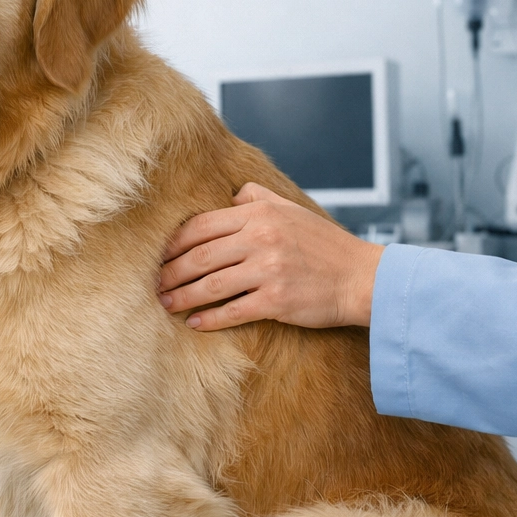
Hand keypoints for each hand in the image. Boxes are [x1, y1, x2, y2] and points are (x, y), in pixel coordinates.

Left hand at [157, 183, 383, 331]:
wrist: (363, 278)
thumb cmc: (325, 246)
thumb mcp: (293, 209)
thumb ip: (259, 196)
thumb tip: (230, 193)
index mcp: (260, 213)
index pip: (201, 226)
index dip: (174, 243)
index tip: (158, 256)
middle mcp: (261, 238)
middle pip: (199, 256)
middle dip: (170, 272)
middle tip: (153, 284)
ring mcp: (268, 270)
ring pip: (209, 285)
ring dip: (182, 297)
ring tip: (165, 304)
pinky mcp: (277, 300)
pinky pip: (232, 311)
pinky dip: (209, 319)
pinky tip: (194, 323)